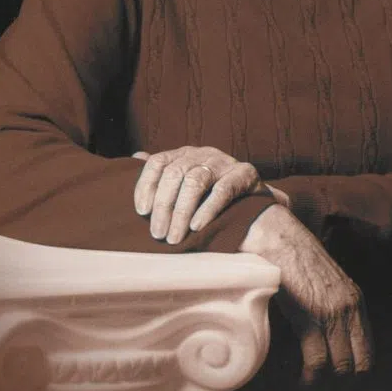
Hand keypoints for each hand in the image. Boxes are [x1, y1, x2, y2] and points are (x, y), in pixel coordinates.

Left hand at [133, 146, 287, 244]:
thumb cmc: (212, 197)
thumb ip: (164, 172)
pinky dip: (207, 209)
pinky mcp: (245, 173)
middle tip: (158, 234)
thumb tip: (135, 157)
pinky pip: (223, 190)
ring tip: (174, 237)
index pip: (158, 162)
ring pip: (196, 181)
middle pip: (175, 173)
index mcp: (185, 153)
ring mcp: (224, 161)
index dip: (146, 185)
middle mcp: (203, 152)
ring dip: (181, 212)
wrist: (256, 205)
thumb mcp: (185, 182)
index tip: (141, 212)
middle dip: (163, 205)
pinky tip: (196, 227)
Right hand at [240, 205, 372, 389]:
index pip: (367, 352)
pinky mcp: (312, 317)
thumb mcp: (321, 281)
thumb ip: (328, 305)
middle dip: (340, 388)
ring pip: (340, 369)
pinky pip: (318, 363)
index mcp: (355, 300)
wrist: (275, 235)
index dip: (353, 375)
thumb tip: (321, 336)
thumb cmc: (291, 257)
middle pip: (359, 366)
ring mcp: (333, 313)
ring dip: (323, 389)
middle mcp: (351, 308)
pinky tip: (298, 383)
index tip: (333, 384)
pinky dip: (309, 381)